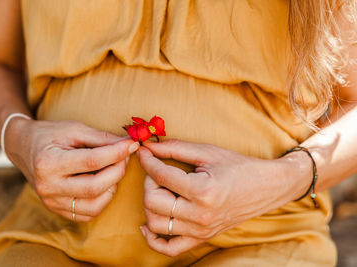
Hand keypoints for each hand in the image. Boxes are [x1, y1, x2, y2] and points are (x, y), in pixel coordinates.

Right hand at [4, 118, 138, 221]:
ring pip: (95, 205)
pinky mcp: (57, 210)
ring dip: (112, 187)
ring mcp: (51, 202)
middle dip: (118, 171)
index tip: (132, 145)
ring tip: (113, 169)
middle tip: (125, 157)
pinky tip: (103, 183)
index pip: (91, 161)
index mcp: (48, 162)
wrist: (23, 147)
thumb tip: (130, 144)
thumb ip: (102, 138)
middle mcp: (47, 187)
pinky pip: (88, 213)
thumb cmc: (50, 135)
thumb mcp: (74, 129)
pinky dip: (102, 199)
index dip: (117, 153)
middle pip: (95, 187)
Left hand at [138, 139, 304, 255]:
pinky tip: (149, 224)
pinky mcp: (202, 238)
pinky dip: (153, 238)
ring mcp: (201, 230)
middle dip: (148, 182)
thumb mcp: (207, 152)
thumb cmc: (238, 166)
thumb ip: (175, 148)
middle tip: (157, 171)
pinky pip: (169, 248)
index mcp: (204, 191)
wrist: (266, 187)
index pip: (160, 176)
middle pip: (152, 202)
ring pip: (155, 224)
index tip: (144, 152)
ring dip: (150, 205)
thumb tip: (148, 145)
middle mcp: (201, 215)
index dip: (148, 161)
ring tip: (161, 191)